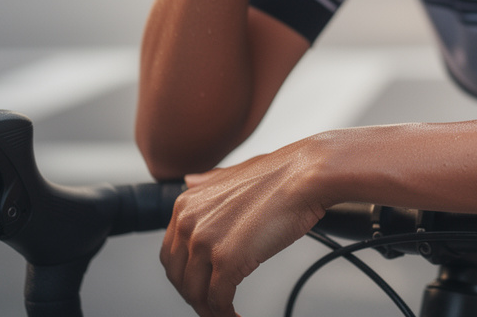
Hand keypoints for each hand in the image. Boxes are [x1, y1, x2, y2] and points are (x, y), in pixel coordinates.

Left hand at [160, 142, 328, 316]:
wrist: (305, 176)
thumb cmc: (280, 175)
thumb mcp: (233, 173)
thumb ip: (208, 182)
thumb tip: (190, 181)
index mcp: (186, 204)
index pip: (171, 254)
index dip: (184, 276)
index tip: (198, 285)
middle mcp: (189, 222)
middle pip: (178, 277)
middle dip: (194, 295)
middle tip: (211, 305)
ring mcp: (205, 242)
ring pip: (196, 293)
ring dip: (209, 310)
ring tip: (225, 314)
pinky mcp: (227, 260)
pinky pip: (218, 300)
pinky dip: (224, 315)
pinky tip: (235, 316)